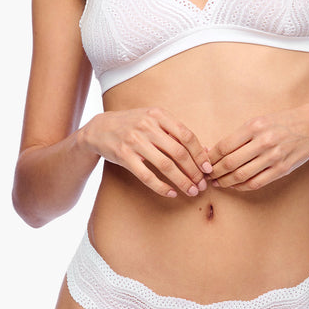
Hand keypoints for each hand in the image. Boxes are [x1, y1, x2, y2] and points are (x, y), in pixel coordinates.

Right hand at [81, 107, 211, 198]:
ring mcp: (134, 141)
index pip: (187, 136)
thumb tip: (205, 150)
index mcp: (158, 115)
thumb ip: (176, 132)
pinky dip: (161, 186)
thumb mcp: (153, 120)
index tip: (208, 169)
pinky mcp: (124, 155)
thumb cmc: (133, 124)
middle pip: (179, 152)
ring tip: (191, 191)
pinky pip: (146, 175)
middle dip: (194, 171)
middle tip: (202, 185)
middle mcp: (147, 126)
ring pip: (165, 165)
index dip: (200, 154)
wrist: (99, 128)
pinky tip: (171, 193)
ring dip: (182, 181)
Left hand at [207, 104, 308, 191]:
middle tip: (206, 176)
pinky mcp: (282, 169)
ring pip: (242, 175)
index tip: (203, 162)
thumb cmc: (282, 122)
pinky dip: (242, 186)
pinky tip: (234, 185)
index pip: (224, 146)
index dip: (210, 158)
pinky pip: (256, 182)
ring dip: (226, 181)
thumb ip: (240, 135)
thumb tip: (215, 151)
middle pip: (230, 163)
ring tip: (217, 182)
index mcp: (254, 126)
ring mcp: (274, 157)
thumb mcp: (260, 120)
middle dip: (214, 172)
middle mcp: (263, 142)